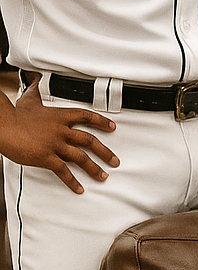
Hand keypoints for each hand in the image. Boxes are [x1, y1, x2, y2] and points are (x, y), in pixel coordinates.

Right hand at [0, 81, 117, 193]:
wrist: (3, 126)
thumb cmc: (14, 115)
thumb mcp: (29, 100)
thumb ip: (36, 92)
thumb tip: (35, 80)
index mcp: (60, 116)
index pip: (87, 117)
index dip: (102, 122)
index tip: (112, 127)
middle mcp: (61, 130)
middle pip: (89, 140)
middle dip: (105, 152)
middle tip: (115, 160)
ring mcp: (55, 145)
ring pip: (81, 157)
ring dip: (94, 168)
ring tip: (103, 176)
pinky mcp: (45, 157)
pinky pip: (63, 171)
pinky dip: (72, 181)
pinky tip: (79, 188)